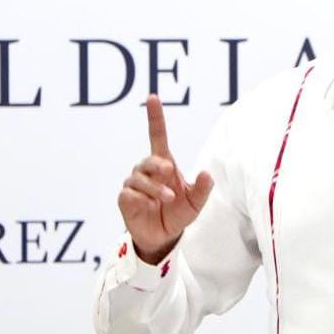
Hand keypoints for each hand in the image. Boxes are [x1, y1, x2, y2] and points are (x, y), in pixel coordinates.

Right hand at [117, 94, 214, 263]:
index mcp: (165, 164)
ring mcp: (134, 184)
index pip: (157, 135)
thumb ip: (202, 189)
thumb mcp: (196, 203)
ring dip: (155, 188)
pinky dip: (142, 200)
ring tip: (168, 198)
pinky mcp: (125, 198)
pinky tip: (149, 207)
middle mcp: (147, 171)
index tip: (153, 98)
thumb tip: (207, 174)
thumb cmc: (179, 213)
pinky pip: (130, 194)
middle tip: (170, 172)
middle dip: (157, 164)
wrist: (163, 236)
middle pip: (148, 159)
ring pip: (138, 178)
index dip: (155, 117)